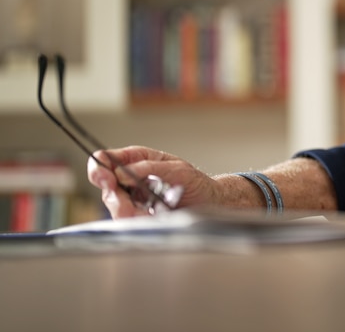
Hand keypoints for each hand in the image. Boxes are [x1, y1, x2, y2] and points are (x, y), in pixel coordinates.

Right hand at [88, 146, 216, 218]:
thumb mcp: (176, 169)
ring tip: (149, 213)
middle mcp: (129, 180)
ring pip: (115, 209)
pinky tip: (153, 219)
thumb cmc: (194, 181)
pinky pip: (128, 222)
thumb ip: (148, 168)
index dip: (98, 169)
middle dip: (115, 199)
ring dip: (129, 212)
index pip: (103, 161)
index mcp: (135, 160)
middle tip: (130, 205)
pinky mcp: (138, 217)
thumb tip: (120, 173)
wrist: (209, 203)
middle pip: (106, 189)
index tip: (106, 178)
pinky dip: (139, 221)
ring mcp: (132, 199)